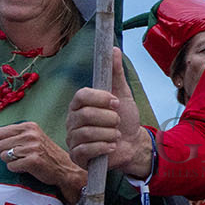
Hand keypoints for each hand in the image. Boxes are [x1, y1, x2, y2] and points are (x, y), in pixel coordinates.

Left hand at [0, 121, 85, 199]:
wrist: (64, 168)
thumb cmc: (45, 153)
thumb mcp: (28, 138)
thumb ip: (7, 133)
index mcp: (29, 126)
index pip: (1, 133)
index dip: (6, 143)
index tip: (20, 146)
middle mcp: (31, 135)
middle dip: (8, 153)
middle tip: (23, 155)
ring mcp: (32, 148)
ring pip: (3, 156)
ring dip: (12, 162)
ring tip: (25, 161)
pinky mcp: (32, 161)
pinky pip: (11, 166)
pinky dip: (17, 169)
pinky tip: (27, 167)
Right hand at [66, 48, 149, 175]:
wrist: (132, 144)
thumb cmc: (124, 118)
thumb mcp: (122, 94)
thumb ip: (115, 73)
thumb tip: (113, 49)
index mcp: (80, 104)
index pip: (81, 96)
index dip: (100, 98)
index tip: (116, 102)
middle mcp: (72, 120)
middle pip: (85, 115)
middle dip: (109, 119)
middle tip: (118, 121)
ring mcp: (72, 138)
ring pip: (87, 133)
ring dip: (109, 134)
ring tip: (116, 135)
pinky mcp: (77, 156)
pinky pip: (86, 150)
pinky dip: (104, 147)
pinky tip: (112, 146)